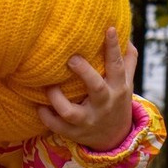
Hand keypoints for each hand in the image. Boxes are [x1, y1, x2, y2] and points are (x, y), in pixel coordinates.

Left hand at [36, 28, 137, 150]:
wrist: (114, 138)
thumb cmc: (116, 101)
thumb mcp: (127, 83)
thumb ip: (128, 60)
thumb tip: (126, 35)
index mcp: (117, 88)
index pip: (116, 66)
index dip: (113, 47)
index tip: (108, 29)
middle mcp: (103, 104)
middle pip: (96, 87)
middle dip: (84, 73)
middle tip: (71, 58)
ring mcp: (88, 120)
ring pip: (70, 111)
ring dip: (56, 99)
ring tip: (49, 86)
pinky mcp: (74, 132)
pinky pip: (57, 126)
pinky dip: (46, 117)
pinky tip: (39, 106)